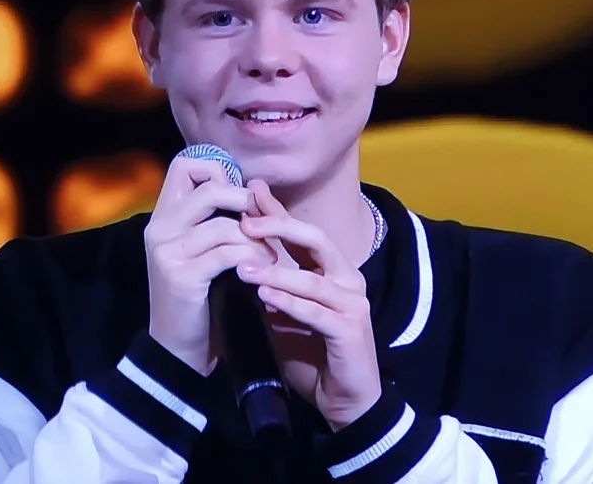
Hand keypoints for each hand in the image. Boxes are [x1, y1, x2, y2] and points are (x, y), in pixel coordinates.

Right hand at [144, 158, 275, 374]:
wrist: (179, 347)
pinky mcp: (182, 276)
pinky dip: (253, 260)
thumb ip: (223, 217)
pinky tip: (260, 272)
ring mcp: (168, 251)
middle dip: (245, 205)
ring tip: (269, 257)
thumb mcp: (207, 249)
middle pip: (209, 188)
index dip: (218, 171)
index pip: (185, 165)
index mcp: (164, 216)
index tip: (240, 198)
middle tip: (262, 228)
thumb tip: (256, 185)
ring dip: (257, 240)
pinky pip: (229, 253)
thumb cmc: (201, 295)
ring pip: (226, 225)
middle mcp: (160, 228)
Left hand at [237, 180, 381, 430]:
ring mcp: (352, 303)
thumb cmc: (314, 354)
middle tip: (246, 221)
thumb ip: (273, 284)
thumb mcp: (285, 312)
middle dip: (280, 227)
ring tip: (243, 265)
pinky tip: (265, 296)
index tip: (249, 192)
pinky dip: (289, 303)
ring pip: (313, 277)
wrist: (343, 399)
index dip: (278, 212)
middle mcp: (348, 279)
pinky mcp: (350, 330)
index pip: (304, 233)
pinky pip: (316, 311)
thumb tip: (240, 254)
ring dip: (276, 271)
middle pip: (316, 240)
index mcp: (333, 271)